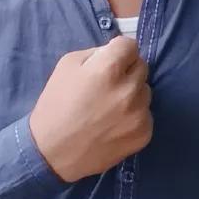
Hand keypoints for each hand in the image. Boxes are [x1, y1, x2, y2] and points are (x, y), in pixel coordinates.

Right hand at [28, 36, 151, 181]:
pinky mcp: (144, 134)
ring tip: (109, 108)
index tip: (110, 60)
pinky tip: (114, 125)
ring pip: (145, 92)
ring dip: (132, 94)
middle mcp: (129, 89)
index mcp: (109, 69)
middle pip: (141, 67)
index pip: (130, 45)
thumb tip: (115, 53)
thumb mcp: (66, 66)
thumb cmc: (56, 105)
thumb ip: (95, 53)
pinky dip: (134, 117)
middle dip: (126, 71)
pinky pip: (146, 115)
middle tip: (106, 86)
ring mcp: (139, 114)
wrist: (52, 153)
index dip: (118, 51)